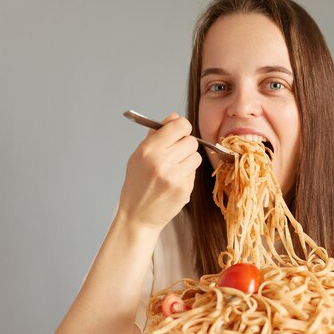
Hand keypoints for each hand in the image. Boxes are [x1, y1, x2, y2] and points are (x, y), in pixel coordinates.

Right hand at [117, 113, 201, 229]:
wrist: (137, 216)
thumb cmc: (137, 184)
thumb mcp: (139, 155)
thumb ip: (157, 134)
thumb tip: (174, 116)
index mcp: (149, 150)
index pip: (180, 126)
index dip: (182, 128)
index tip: (180, 133)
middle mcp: (162, 162)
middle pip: (192, 141)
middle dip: (186, 146)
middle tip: (176, 154)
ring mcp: (174, 177)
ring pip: (197, 157)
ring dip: (189, 161)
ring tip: (174, 169)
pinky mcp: (184, 190)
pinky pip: (194, 173)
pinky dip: (187, 176)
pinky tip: (174, 183)